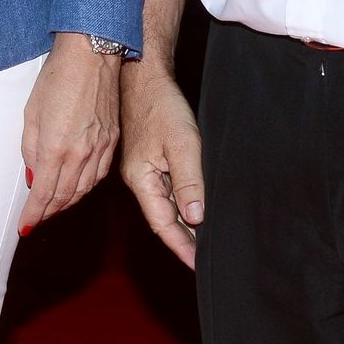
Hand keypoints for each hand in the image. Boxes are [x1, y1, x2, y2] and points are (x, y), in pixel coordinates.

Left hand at [18, 33, 121, 234]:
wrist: (91, 55)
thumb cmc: (57, 78)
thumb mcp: (31, 113)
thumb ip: (30, 149)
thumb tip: (33, 176)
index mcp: (55, 147)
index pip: (43, 194)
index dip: (34, 214)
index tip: (25, 227)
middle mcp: (80, 153)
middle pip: (64, 196)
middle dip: (48, 212)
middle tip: (37, 219)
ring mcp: (100, 148)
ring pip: (83, 189)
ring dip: (67, 203)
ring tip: (54, 208)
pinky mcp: (112, 140)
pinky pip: (99, 175)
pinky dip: (86, 187)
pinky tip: (78, 188)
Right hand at [119, 65, 203, 266]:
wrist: (144, 77)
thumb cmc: (161, 106)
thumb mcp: (182, 144)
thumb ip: (189, 181)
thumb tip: (195, 217)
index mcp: (141, 179)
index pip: (163, 224)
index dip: (181, 246)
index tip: (197, 265)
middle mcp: (138, 179)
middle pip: (162, 219)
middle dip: (182, 240)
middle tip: (204, 259)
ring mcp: (142, 169)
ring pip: (164, 205)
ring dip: (182, 223)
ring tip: (202, 240)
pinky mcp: (148, 158)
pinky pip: (164, 190)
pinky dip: (179, 203)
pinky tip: (193, 206)